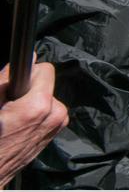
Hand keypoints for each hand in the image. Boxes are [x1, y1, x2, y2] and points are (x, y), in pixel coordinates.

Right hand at [0, 60, 68, 187]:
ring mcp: (57, 126)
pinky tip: (18, 124)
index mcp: (40, 107)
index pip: (45, 70)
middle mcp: (55, 115)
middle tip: (8, 105)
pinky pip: (47, 111)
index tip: (16, 81)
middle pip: (46, 85)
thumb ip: (7, 78)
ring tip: (11, 117)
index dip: (27, 73)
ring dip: (31, 101)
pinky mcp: (54, 133)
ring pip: (46, 98)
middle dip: (28, 90)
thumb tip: (29, 58)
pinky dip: (34, 112)